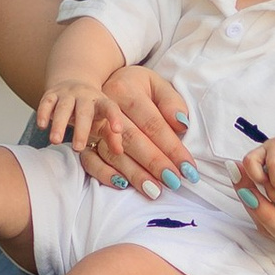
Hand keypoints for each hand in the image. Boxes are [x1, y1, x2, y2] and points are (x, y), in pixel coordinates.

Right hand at [32, 74, 113, 159]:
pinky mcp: (51, 94)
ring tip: (55, 141)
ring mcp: (67, 94)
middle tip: (78, 148)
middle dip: (81, 130)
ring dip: (58, 124)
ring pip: (63, 107)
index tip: (117, 130)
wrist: (74, 81)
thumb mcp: (103, 120)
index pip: (110, 107)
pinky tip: (42, 126)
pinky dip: (43, 113)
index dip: (114, 117)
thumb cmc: (91, 110)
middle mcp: (84, 96)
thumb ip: (111, 136)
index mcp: (100, 102)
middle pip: (84, 112)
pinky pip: (46, 102)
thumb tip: (119, 152)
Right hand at [88, 67, 189, 197]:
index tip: (188, 167)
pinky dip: (104, 174)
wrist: (106, 84)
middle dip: (155, 163)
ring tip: (154, 190)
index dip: (171, 147)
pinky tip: (122, 184)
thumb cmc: (138, 88)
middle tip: (173, 181)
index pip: (153, 123)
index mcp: (126, 90)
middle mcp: (106, 109)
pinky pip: (90, 161)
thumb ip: (171, 102)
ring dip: (134, 173)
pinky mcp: (86, 141)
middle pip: (132, 139)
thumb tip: (182, 124)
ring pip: (112, 153)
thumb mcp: (156, 84)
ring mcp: (93, 126)